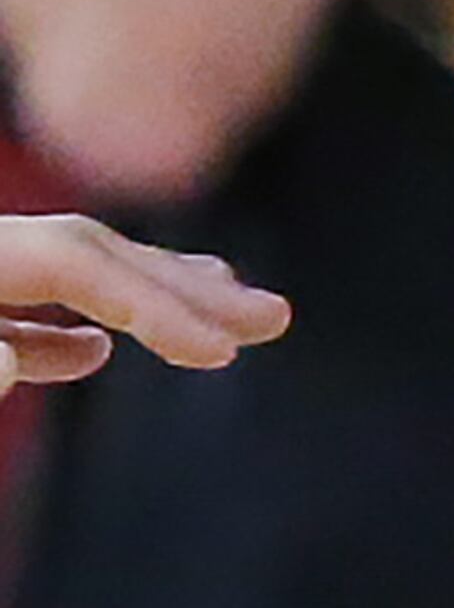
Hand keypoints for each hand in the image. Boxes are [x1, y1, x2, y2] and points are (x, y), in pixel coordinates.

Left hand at [0, 213, 288, 391]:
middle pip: (81, 252)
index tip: (223, 352)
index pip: (74, 261)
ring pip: (56, 272)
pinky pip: (8, 307)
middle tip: (272, 315)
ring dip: (143, 296)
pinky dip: (56, 327)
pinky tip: (96, 349)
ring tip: (218, 319)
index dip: (154, 303)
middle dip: (181, 284)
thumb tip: (7, 355)